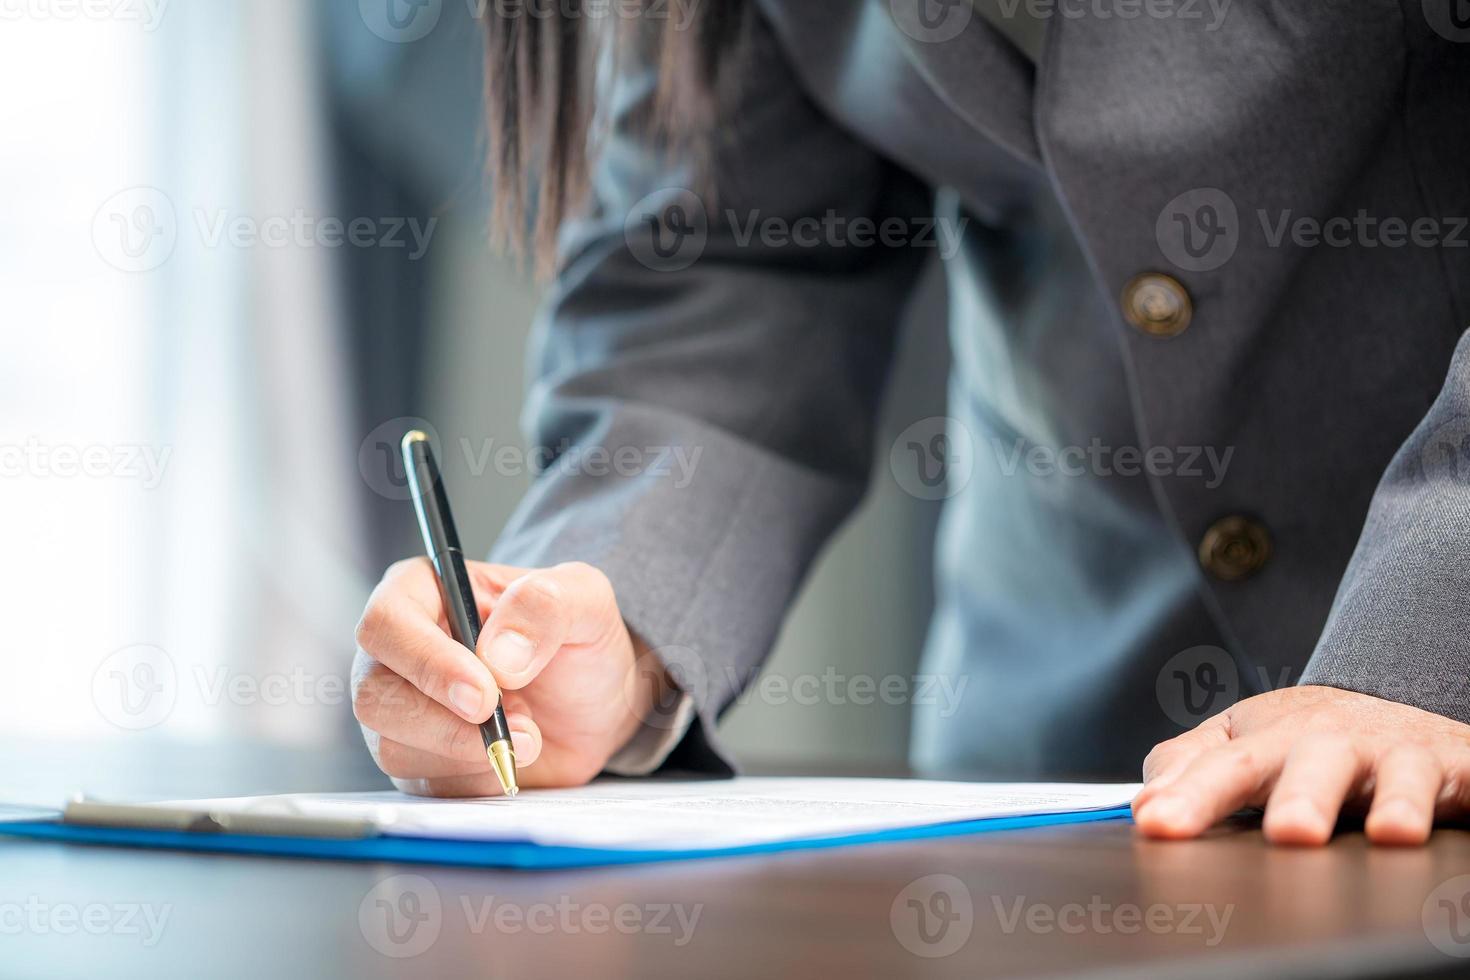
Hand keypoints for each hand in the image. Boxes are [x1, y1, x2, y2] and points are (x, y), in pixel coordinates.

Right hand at [351, 559, 666, 796]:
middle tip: (520, 727)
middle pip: (375, 696)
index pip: (386, 625)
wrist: (598, 698)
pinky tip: (512, 753)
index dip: (428, 664)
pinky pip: (424, 785)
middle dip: (446, 724)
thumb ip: (545, 607)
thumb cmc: (579, 634)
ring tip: (529, 730)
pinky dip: (477, 778)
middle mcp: (397, 650)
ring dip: (470, 753)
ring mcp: (400, 709)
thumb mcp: (585, 598)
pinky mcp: (417, 759)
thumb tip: (497, 655)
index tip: (484, 695)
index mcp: (422, 591)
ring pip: (394, 748)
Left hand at [1134, 686, 1469, 844]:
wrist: (1392, 708)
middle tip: (1290, 833)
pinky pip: (1465, 783)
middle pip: (1312, 763)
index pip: (1224, 768)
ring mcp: (1396, 756)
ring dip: (1394, 800)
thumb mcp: (1243, 743)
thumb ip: (1189, 770)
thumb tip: (1143, 807)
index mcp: (1271, 741)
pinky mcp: (1453, 770)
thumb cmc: (1306, 740)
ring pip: (1397, 775)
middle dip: (1301, 795)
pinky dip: (1468, 793)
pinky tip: (1458, 817)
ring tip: (1389, 831)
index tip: (1156, 825)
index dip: (1190, 795)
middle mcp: (1333, 744)